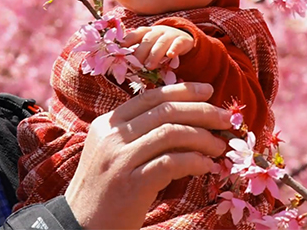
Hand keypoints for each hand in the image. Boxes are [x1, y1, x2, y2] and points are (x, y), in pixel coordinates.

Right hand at [63, 83, 230, 229]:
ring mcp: (119, 159)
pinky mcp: (130, 184)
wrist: (81, 227)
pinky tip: (207, 166)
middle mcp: (111, 136)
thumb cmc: (106, 191)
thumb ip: (140, 135)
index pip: (150, 96)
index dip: (182, 91)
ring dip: (203, 137)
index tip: (208, 91)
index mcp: (107, 124)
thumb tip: (187, 121)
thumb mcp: (115, 154)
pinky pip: (171, 163)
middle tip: (225, 118)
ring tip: (220, 146)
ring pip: (171, 133)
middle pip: (164, 111)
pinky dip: (195, 161)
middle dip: (201, 111)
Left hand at [122, 25, 193, 69]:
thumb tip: (124, 65)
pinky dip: (174, 49)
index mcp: (147, 32)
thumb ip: (139, 53)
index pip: (136, 34)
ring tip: (149, 67)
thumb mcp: (150, 46)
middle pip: (147, 40)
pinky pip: (177, 44)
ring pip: (161, 43)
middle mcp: (157, 31)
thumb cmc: (160, 45)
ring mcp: (170, 35)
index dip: (128, 40)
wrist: (182, 38)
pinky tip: (170, 55)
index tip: (121, 47)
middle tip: (135, 65)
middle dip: (140, 52)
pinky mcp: (182, 40)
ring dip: (154, 55)